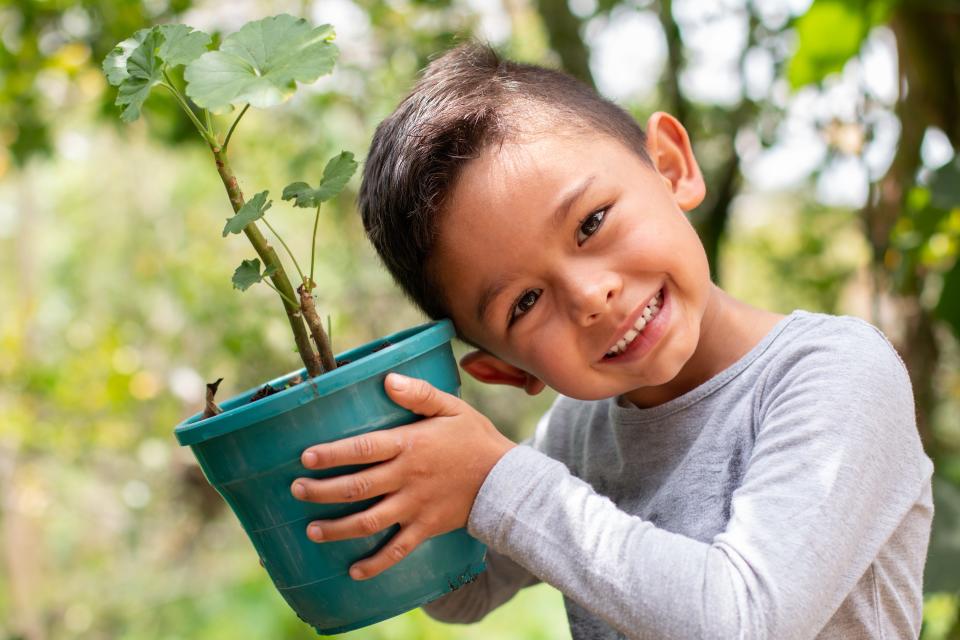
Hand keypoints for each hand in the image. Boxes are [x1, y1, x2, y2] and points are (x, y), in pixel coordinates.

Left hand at [290, 372, 515, 580]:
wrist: (506, 480)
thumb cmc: (475, 439)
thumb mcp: (451, 408)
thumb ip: (419, 394)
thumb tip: (388, 380)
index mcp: (410, 445)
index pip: (363, 449)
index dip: (332, 454)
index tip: (305, 458)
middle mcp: (407, 478)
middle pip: (357, 487)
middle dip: (322, 491)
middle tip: (297, 490)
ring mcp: (415, 506)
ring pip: (369, 521)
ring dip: (338, 528)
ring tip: (312, 530)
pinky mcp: (426, 528)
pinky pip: (397, 551)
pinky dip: (375, 564)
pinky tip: (354, 571)